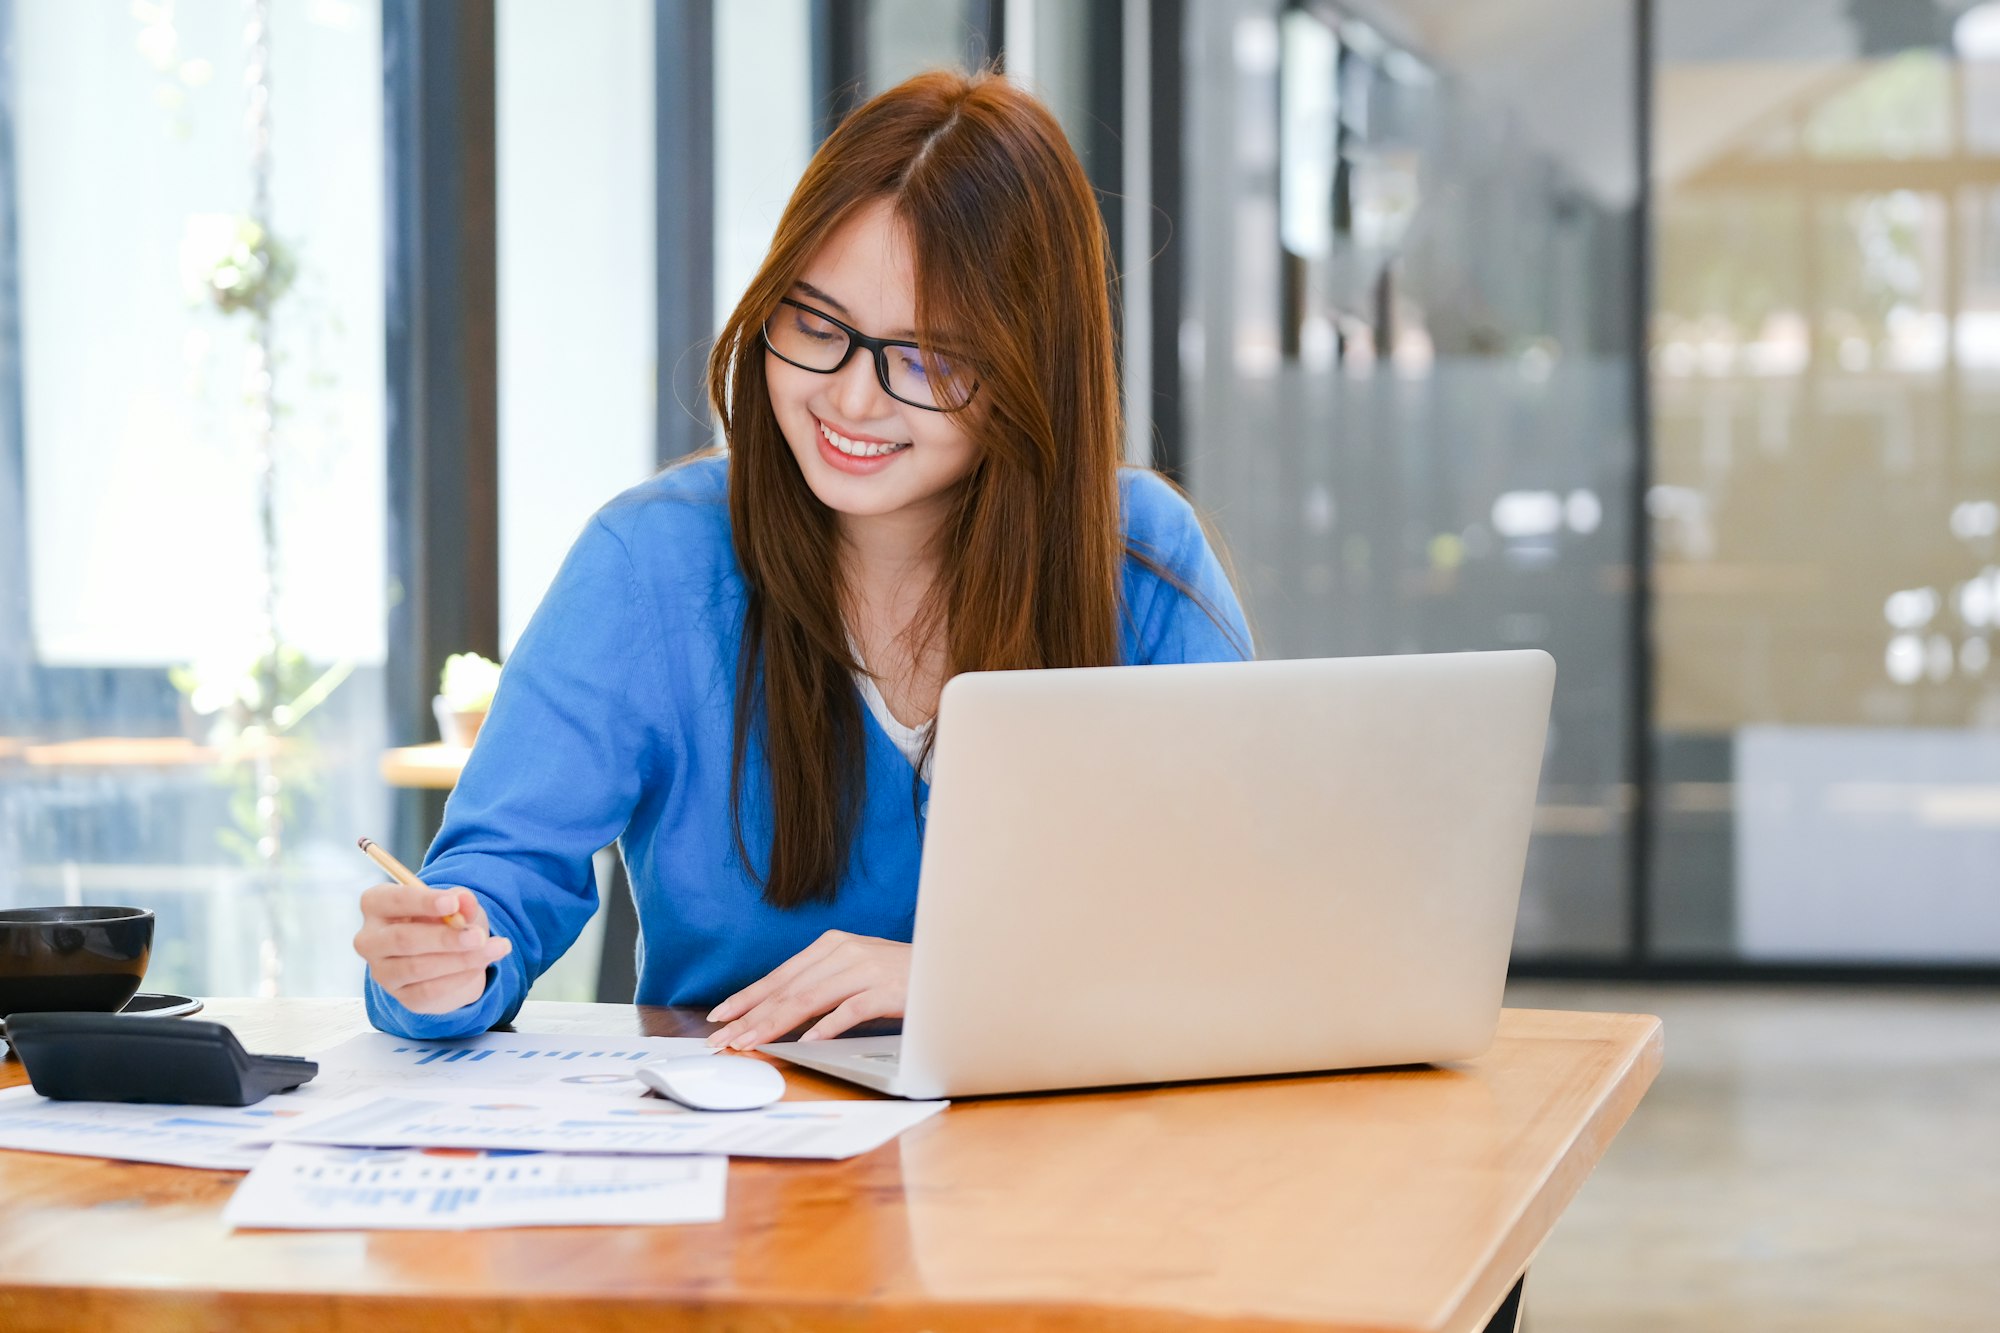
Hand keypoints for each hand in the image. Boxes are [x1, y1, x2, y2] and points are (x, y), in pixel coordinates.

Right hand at [353, 883, 512, 1013]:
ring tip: (494, 949)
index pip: (392, 901)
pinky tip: (481, 965)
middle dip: (445, 938)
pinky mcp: (401, 996)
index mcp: (376, 905)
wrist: (445, 956)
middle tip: (479, 936)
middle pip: (402, 939)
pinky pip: (429, 991)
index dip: (423, 902)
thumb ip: (460, 900)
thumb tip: (464, 900)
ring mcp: (382, 971)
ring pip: (417, 968)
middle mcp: (370, 940)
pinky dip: (459, 978)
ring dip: (460, 960)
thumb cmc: (441, 920)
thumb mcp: (455, 904)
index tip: (453, 902)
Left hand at [704, 930, 909, 1048]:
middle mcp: (844, 951)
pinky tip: (807, 1043)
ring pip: (809, 999)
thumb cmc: (899, 977)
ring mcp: (866, 968)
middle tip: (722, 1039)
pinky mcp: (887, 988)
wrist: (949, 968)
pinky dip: (826, 1027)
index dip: (746, 998)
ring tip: (750, 1043)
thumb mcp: (853, 975)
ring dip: (775, 1024)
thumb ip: (820, 988)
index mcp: (831, 945)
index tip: (718, 1017)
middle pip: (787, 989)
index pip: (779, 976)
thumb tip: (779, 1016)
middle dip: (749, 1016)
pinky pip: (850, 1010)